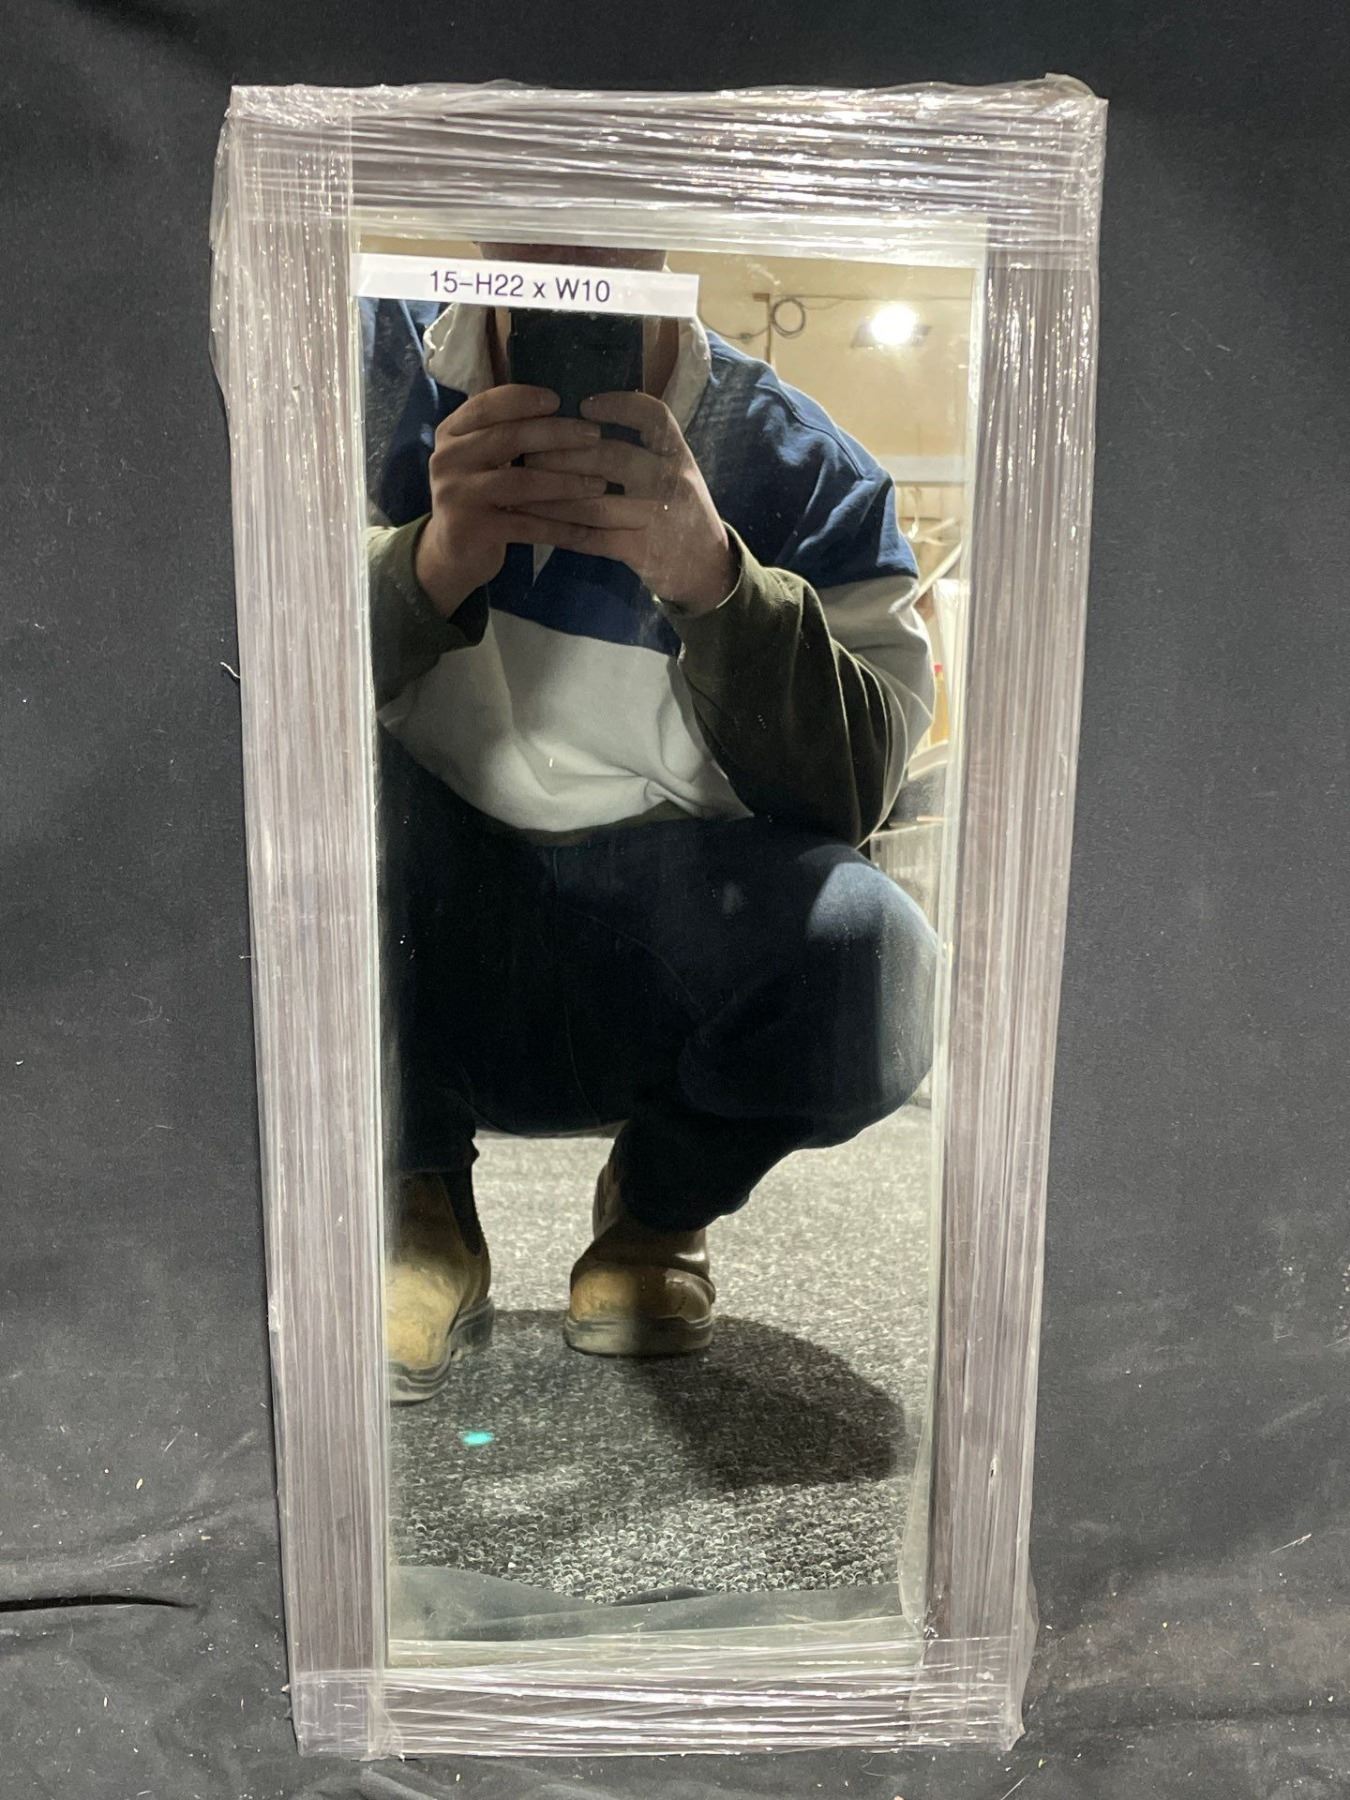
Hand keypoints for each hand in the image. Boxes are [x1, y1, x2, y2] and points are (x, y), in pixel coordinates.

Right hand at [414, 386, 606, 616]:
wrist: (451, 554)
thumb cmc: (478, 498)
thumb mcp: (480, 459)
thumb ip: (504, 433)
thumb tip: (557, 407)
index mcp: (451, 434)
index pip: (486, 406)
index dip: (522, 400)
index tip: (558, 400)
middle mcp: (447, 459)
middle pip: (508, 438)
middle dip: (556, 435)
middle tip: (594, 436)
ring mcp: (456, 495)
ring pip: (521, 483)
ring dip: (565, 482)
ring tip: (599, 483)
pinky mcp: (471, 530)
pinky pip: (525, 525)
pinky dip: (558, 528)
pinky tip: (585, 529)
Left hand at [514, 392, 736, 614]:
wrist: (708, 569)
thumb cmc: (680, 513)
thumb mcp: (675, 473)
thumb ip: (643, 449)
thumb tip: (581, 423)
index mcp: (678, 454)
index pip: (653, 416)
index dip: (618, 405)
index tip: (584, 405)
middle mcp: (671, 480)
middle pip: (610, 456)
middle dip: (562, 454)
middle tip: (527, 452)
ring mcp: (658, 517)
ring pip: (593, 501)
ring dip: (550, 496)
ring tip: (519, 489)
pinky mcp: (641, 549)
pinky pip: (590, 537)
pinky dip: (558, 530)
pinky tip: (533, 524)